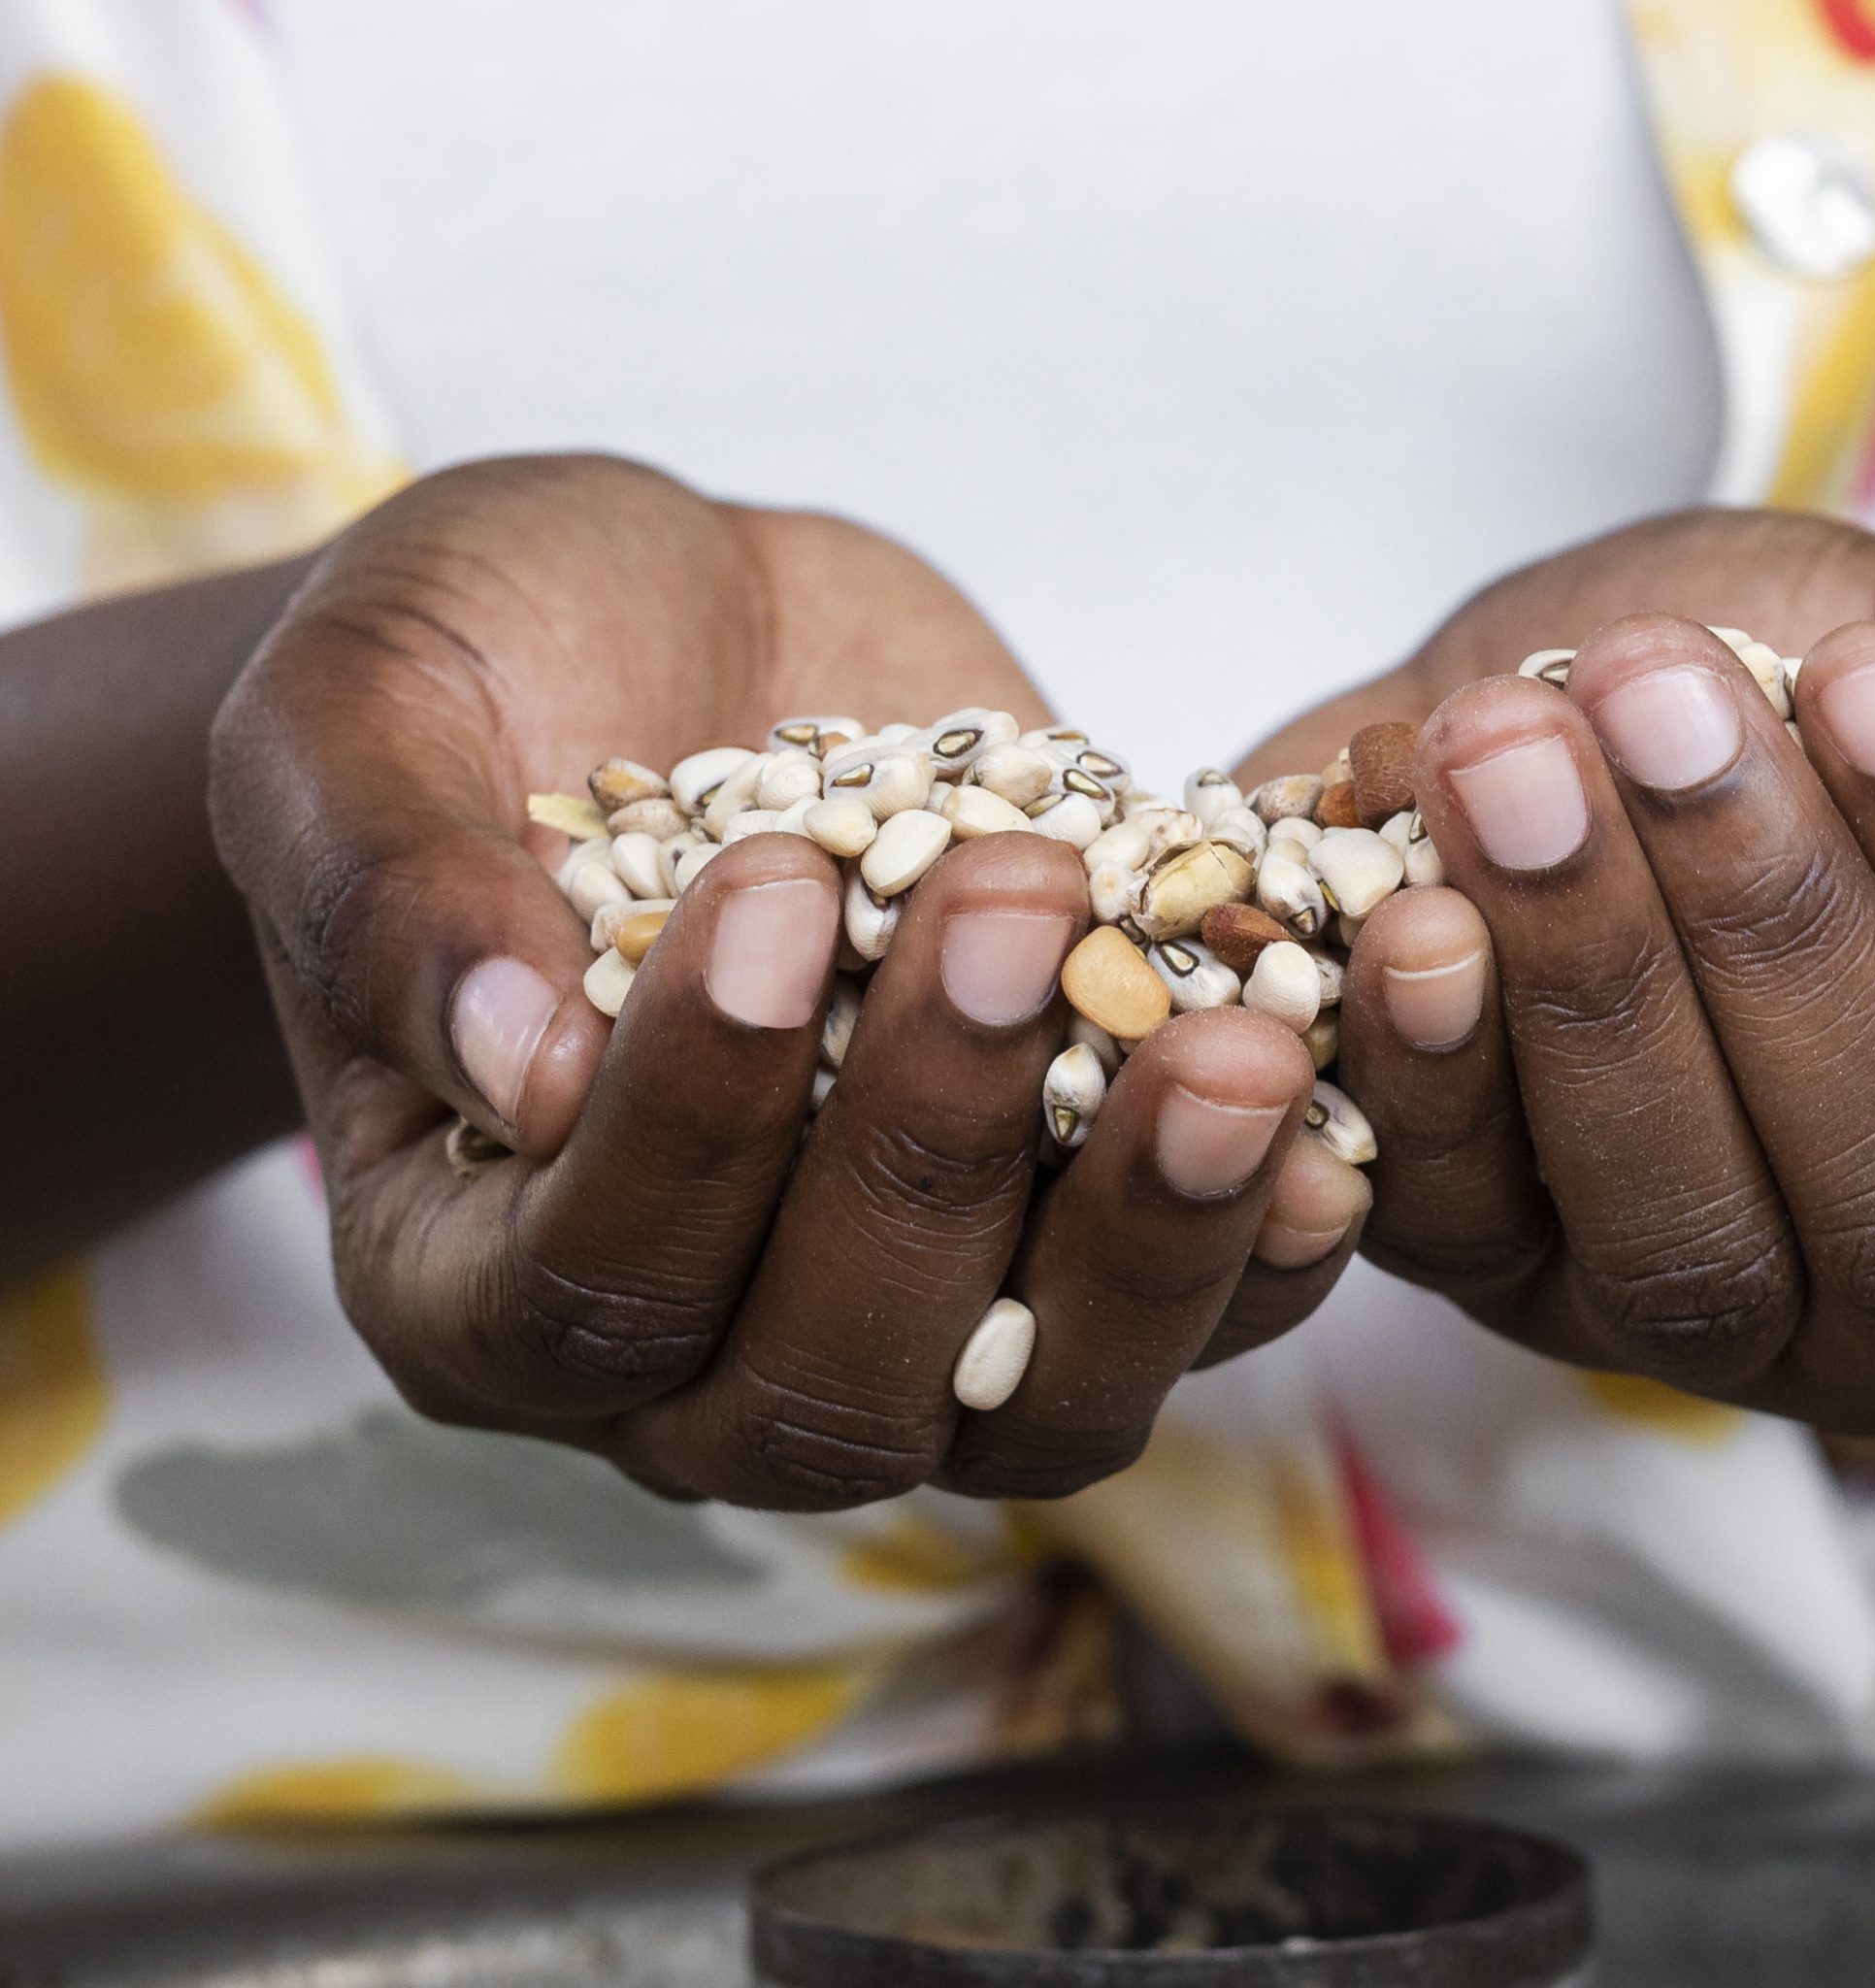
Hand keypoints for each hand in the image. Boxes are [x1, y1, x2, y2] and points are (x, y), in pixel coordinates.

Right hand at [211, 455, 1366, 1506]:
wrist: (682, 631)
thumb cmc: (486, 669)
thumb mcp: (368, 713)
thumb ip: (392, 885)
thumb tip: (502, 1060)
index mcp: (477, 1268)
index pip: (589, 1284)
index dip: (692, 1119)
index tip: (776, 892)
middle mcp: (699, 1347)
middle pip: (834, 1384)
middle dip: (935, 1156)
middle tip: (1018, 917)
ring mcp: (911, 1312)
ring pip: (1046, 1397)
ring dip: (1150, 1232)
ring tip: (1238, 1042)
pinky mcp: (1076, 1230)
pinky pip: (1197, 1306)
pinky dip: (1272, 1224)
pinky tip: (1338, 1092)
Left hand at [1243, 509, 1874, 1429]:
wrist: (1598, 728)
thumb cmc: (1820, 704)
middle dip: (1773, 931)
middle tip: (1661, 696)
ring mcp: (1685, 1311)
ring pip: (1679, 1237)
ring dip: (1594, 980)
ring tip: (1515, 756)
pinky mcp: (1492, 1272)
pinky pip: (1457, 1224)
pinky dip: (1427, 1073)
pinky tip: (1407, 916)